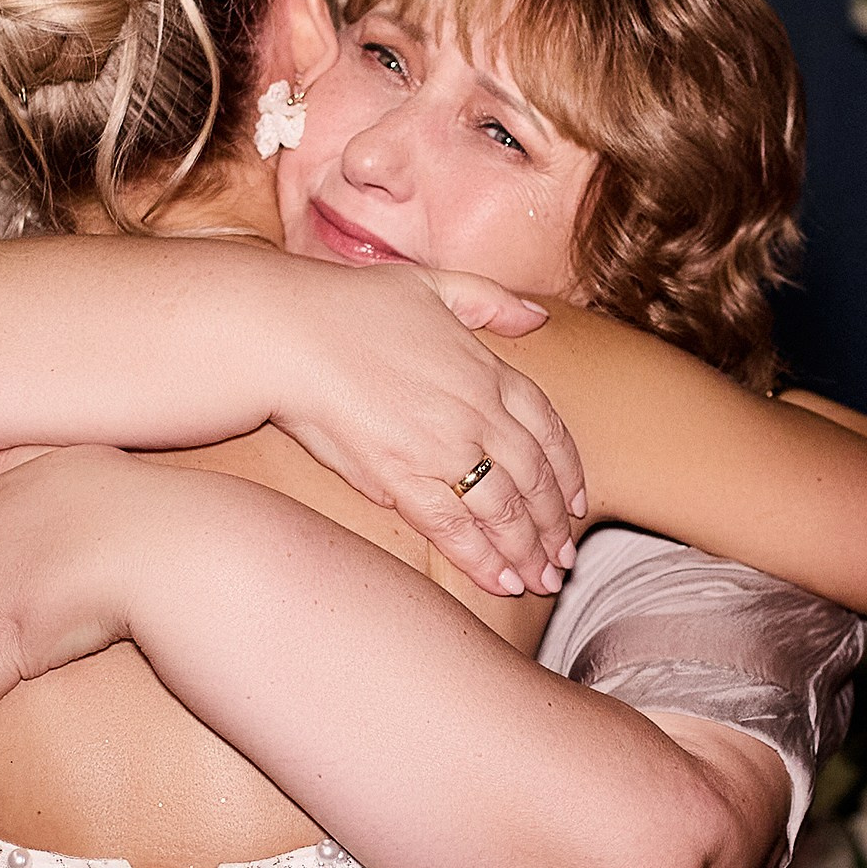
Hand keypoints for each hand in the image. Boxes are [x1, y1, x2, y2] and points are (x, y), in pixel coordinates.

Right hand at [272, 263, 585, 596]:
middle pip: (535, 479)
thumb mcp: (433, 285)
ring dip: (529, 551)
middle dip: (555, 525)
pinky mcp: (401, 478)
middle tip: (564, 559)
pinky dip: (483, 560)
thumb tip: (537, 317)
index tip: (576, 503)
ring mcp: (442, 448)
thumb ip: (491, 301)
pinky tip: (501, 582)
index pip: (549, 430)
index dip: (568, 472)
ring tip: (541, 580)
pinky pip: (455, 529)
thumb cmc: (350, 305)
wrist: (289, 332)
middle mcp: (476, 413)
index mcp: (487, 370)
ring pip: (505, 511)